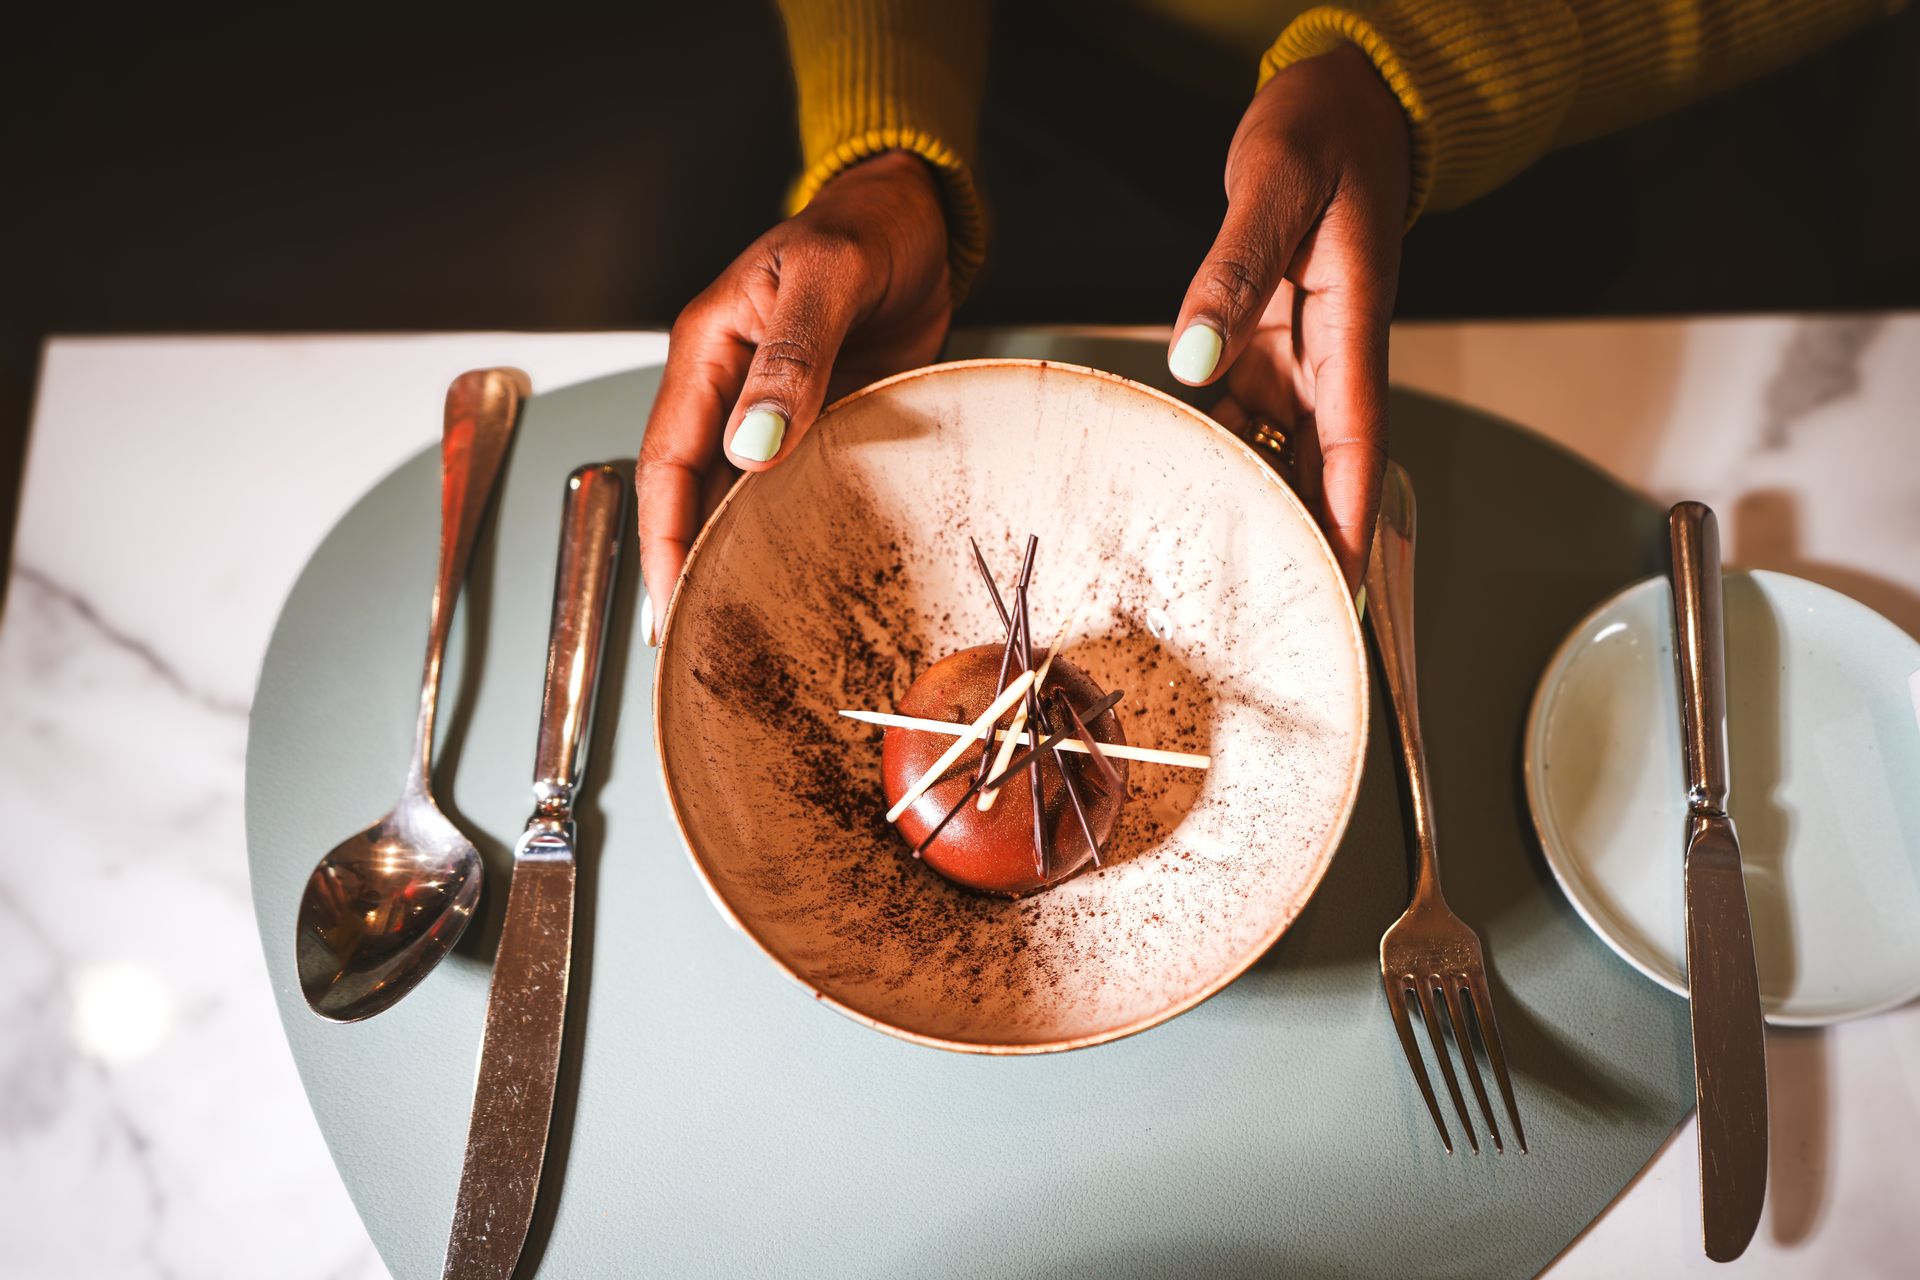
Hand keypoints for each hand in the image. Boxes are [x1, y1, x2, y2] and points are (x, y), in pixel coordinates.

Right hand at [637, 150, 951, 635]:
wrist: (915, 218)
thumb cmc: (865, 227)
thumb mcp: (826, 278)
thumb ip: (792, 358)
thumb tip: (752, 446)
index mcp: (708, 351)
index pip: (666, 462)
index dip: (663, 538)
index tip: (669, 605)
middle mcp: (732, 388)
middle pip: (693, 494)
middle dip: (688, 567)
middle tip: (699, 643)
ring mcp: (776, 409)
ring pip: (740, 499)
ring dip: (738, 557)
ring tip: (743, 627)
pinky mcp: (820, 422)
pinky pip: (795, 489)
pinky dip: (791, 532)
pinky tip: (802, 573)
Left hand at [1168, 45, 1410, 587]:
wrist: (1340, 101)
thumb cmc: (1324, 132)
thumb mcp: (1274, 183)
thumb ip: (1233, 269)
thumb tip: (1193, 354)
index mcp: (1352, 324)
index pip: (1357, 441)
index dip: (1350, 516)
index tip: (1343, 584)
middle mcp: (1331, 355)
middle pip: (1325, 468)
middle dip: (1310, 541)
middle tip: (1274, 614)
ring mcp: (1298, 356)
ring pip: (1284, 453)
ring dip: (1265, 509)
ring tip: (1225, 577)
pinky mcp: (1267, 346)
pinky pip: (1248, 417)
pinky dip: (1226, 458)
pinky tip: (1188, 494)